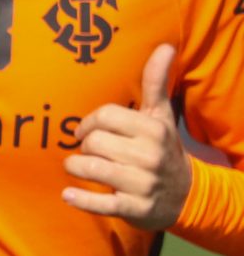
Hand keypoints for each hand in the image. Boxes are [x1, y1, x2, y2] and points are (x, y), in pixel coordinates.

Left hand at [65, 44, 190, 229]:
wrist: (186, 195)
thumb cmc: (161, 148)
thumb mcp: (161, 117)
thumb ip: (156, 83)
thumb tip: (164, 46)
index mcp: (153, 130)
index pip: (106, 116)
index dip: (88, 123)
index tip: (86, 131)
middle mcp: (149, 155)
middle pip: (94, 142)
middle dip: (84, 147)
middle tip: (89, 151)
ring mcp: (142, 184)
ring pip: (92, 169)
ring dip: (76, 168)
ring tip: (78, 168)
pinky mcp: (135, 208)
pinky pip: (100, 204)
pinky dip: (81, 199)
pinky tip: (68, 194)